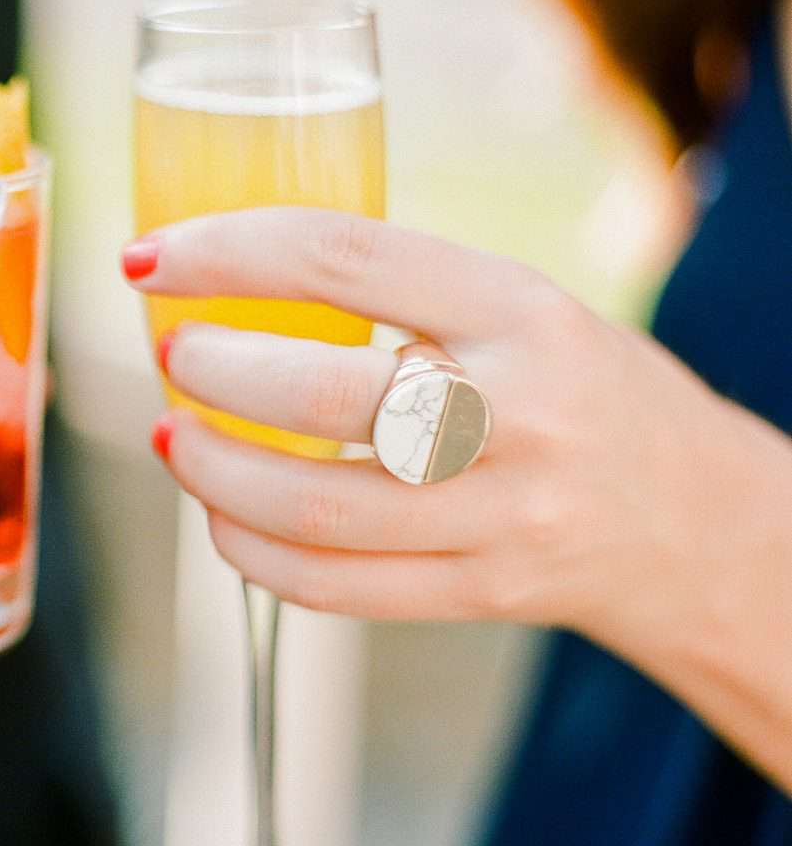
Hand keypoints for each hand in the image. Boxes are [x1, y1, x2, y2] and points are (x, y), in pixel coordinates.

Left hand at [124, 208, 733, 658]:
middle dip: (215, 371)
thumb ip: (404, 295)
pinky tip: (221, 517)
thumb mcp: (520, 306)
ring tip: (172, 436)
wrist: (693, 517)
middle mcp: (516, 412)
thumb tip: (232, 277)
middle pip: (324, 397)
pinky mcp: (480, 591)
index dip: (230, 253)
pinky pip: (335, 586)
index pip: (348, 259)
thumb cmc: (578, 388)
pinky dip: (253, 553)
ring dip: (215, 473)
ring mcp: (502, 514)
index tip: (150, 255)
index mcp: (519, 309)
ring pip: (317, 510)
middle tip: (169, 352)